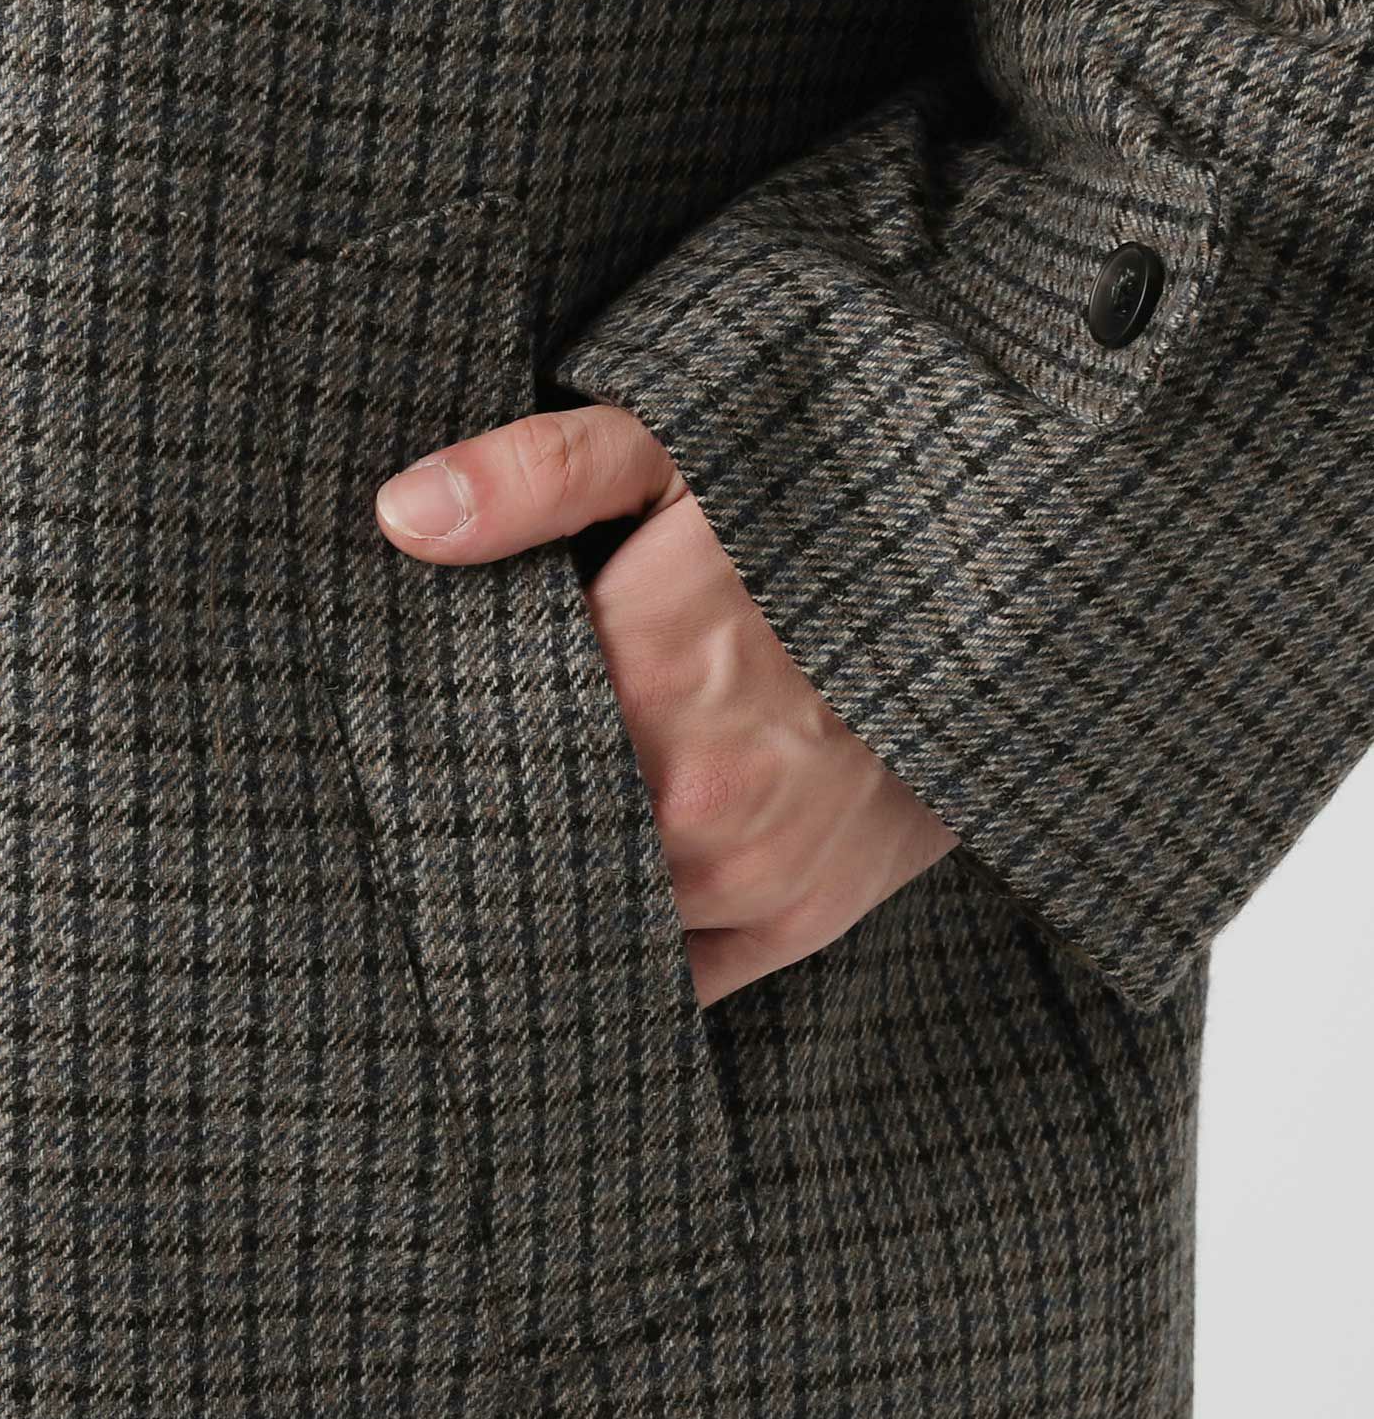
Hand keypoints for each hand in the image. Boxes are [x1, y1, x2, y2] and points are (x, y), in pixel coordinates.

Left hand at [374, 404, 956, 1006]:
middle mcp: (693, 801)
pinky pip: (667, 978)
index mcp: (648, 673)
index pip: (474, 753)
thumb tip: (402, 517)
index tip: (412, 737)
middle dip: (480, 826)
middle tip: (455, 798)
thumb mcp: (690, 441)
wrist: (1015, 589)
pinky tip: (601, 902)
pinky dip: (624, 952)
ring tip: (523, 843)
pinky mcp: (799, 920)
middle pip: (519, 849)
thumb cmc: (839, 505)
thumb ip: (541, 472)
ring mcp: (751, 876)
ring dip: (548, 888)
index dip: (435, 745)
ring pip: (587, 918)